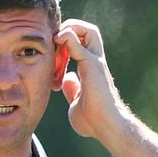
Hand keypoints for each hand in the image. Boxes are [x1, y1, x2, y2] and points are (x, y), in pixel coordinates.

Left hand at [54, 20, 126, 139]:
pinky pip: (76, 40)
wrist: (105, 126)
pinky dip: (65, 36)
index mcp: (91, 70)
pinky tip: (56, 41)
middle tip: (53, 48)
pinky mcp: (91, 63)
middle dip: (68, 31)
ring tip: (55, 44)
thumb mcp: (75, 103)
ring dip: (68, 30)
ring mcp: (95, 61)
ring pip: (86, 30)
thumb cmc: (93, 122)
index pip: (80, 45)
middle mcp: (95, 62)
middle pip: (87, 31)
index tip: (53, 65)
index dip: (63, 48)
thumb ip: (72, 90)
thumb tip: (66, 80)